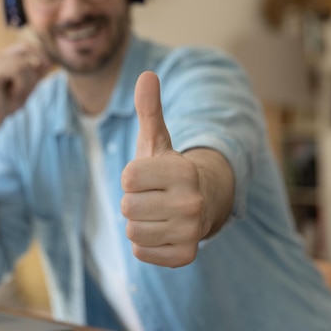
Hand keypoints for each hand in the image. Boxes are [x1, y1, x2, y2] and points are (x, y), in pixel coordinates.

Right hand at [0, 42, 52, 129]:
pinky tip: (12, 94)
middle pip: (26, 48)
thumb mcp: (27, 86)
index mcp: (2, 57)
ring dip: (28, 81)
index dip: (40, 55)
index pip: (26, 45)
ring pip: (24, 62)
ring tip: (18, 93)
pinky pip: (18, 71)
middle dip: (35, 67)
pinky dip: (21, 85)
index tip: (45, 71)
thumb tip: (51, 60)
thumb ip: (37, 73)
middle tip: (32, 85)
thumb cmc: (7, 104)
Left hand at [121, 71, 207, 267]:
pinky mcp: (185, 255)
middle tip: (154, 196)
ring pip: (132, 231)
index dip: (132, 176)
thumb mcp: (158, 140)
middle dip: (134, 200)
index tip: (149, 176)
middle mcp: (192, 202)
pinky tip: (163, 230)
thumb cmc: (170, 170)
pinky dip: (146, 244)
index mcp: (183, 171)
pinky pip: (141, 252)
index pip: (127, 177)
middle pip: (127, 206)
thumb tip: (147, 74)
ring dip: (139, 222)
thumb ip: (149, 109)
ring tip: (158, 213)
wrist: (204, 202)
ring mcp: (191, 231)